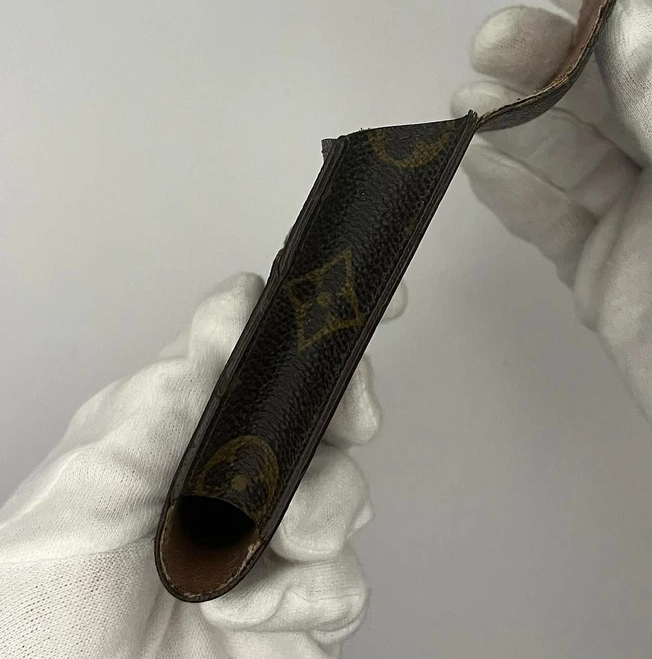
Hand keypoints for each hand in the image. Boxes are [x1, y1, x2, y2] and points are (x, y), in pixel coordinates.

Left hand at [0, 270, 406, 657]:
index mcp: (180, 424)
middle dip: (342, 409)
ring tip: (256, 545)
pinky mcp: (292, 611)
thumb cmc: (36, 599)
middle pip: (322, 405)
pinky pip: (344, 583)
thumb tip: (231, 322)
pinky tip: (246, 607)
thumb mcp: (94, 473)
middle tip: (340, 421)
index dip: (300, 316)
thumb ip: (169, 395)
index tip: (336, 308)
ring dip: (317, 513)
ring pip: (347, 491)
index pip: (253, 345)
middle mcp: (230, 474)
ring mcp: (265, 540)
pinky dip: (302, 597)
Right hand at [451, 0, 651, 555]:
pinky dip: (513, 189)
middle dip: (547, 58)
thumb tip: (619, 0)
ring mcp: (644, 224)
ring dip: (517, 120)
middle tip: (491, 45)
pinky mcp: (607, 281)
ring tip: (469, 102)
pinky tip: (479, 164)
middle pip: (604, 92)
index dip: (612, 0)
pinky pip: (550, 220)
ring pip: (568, 151)